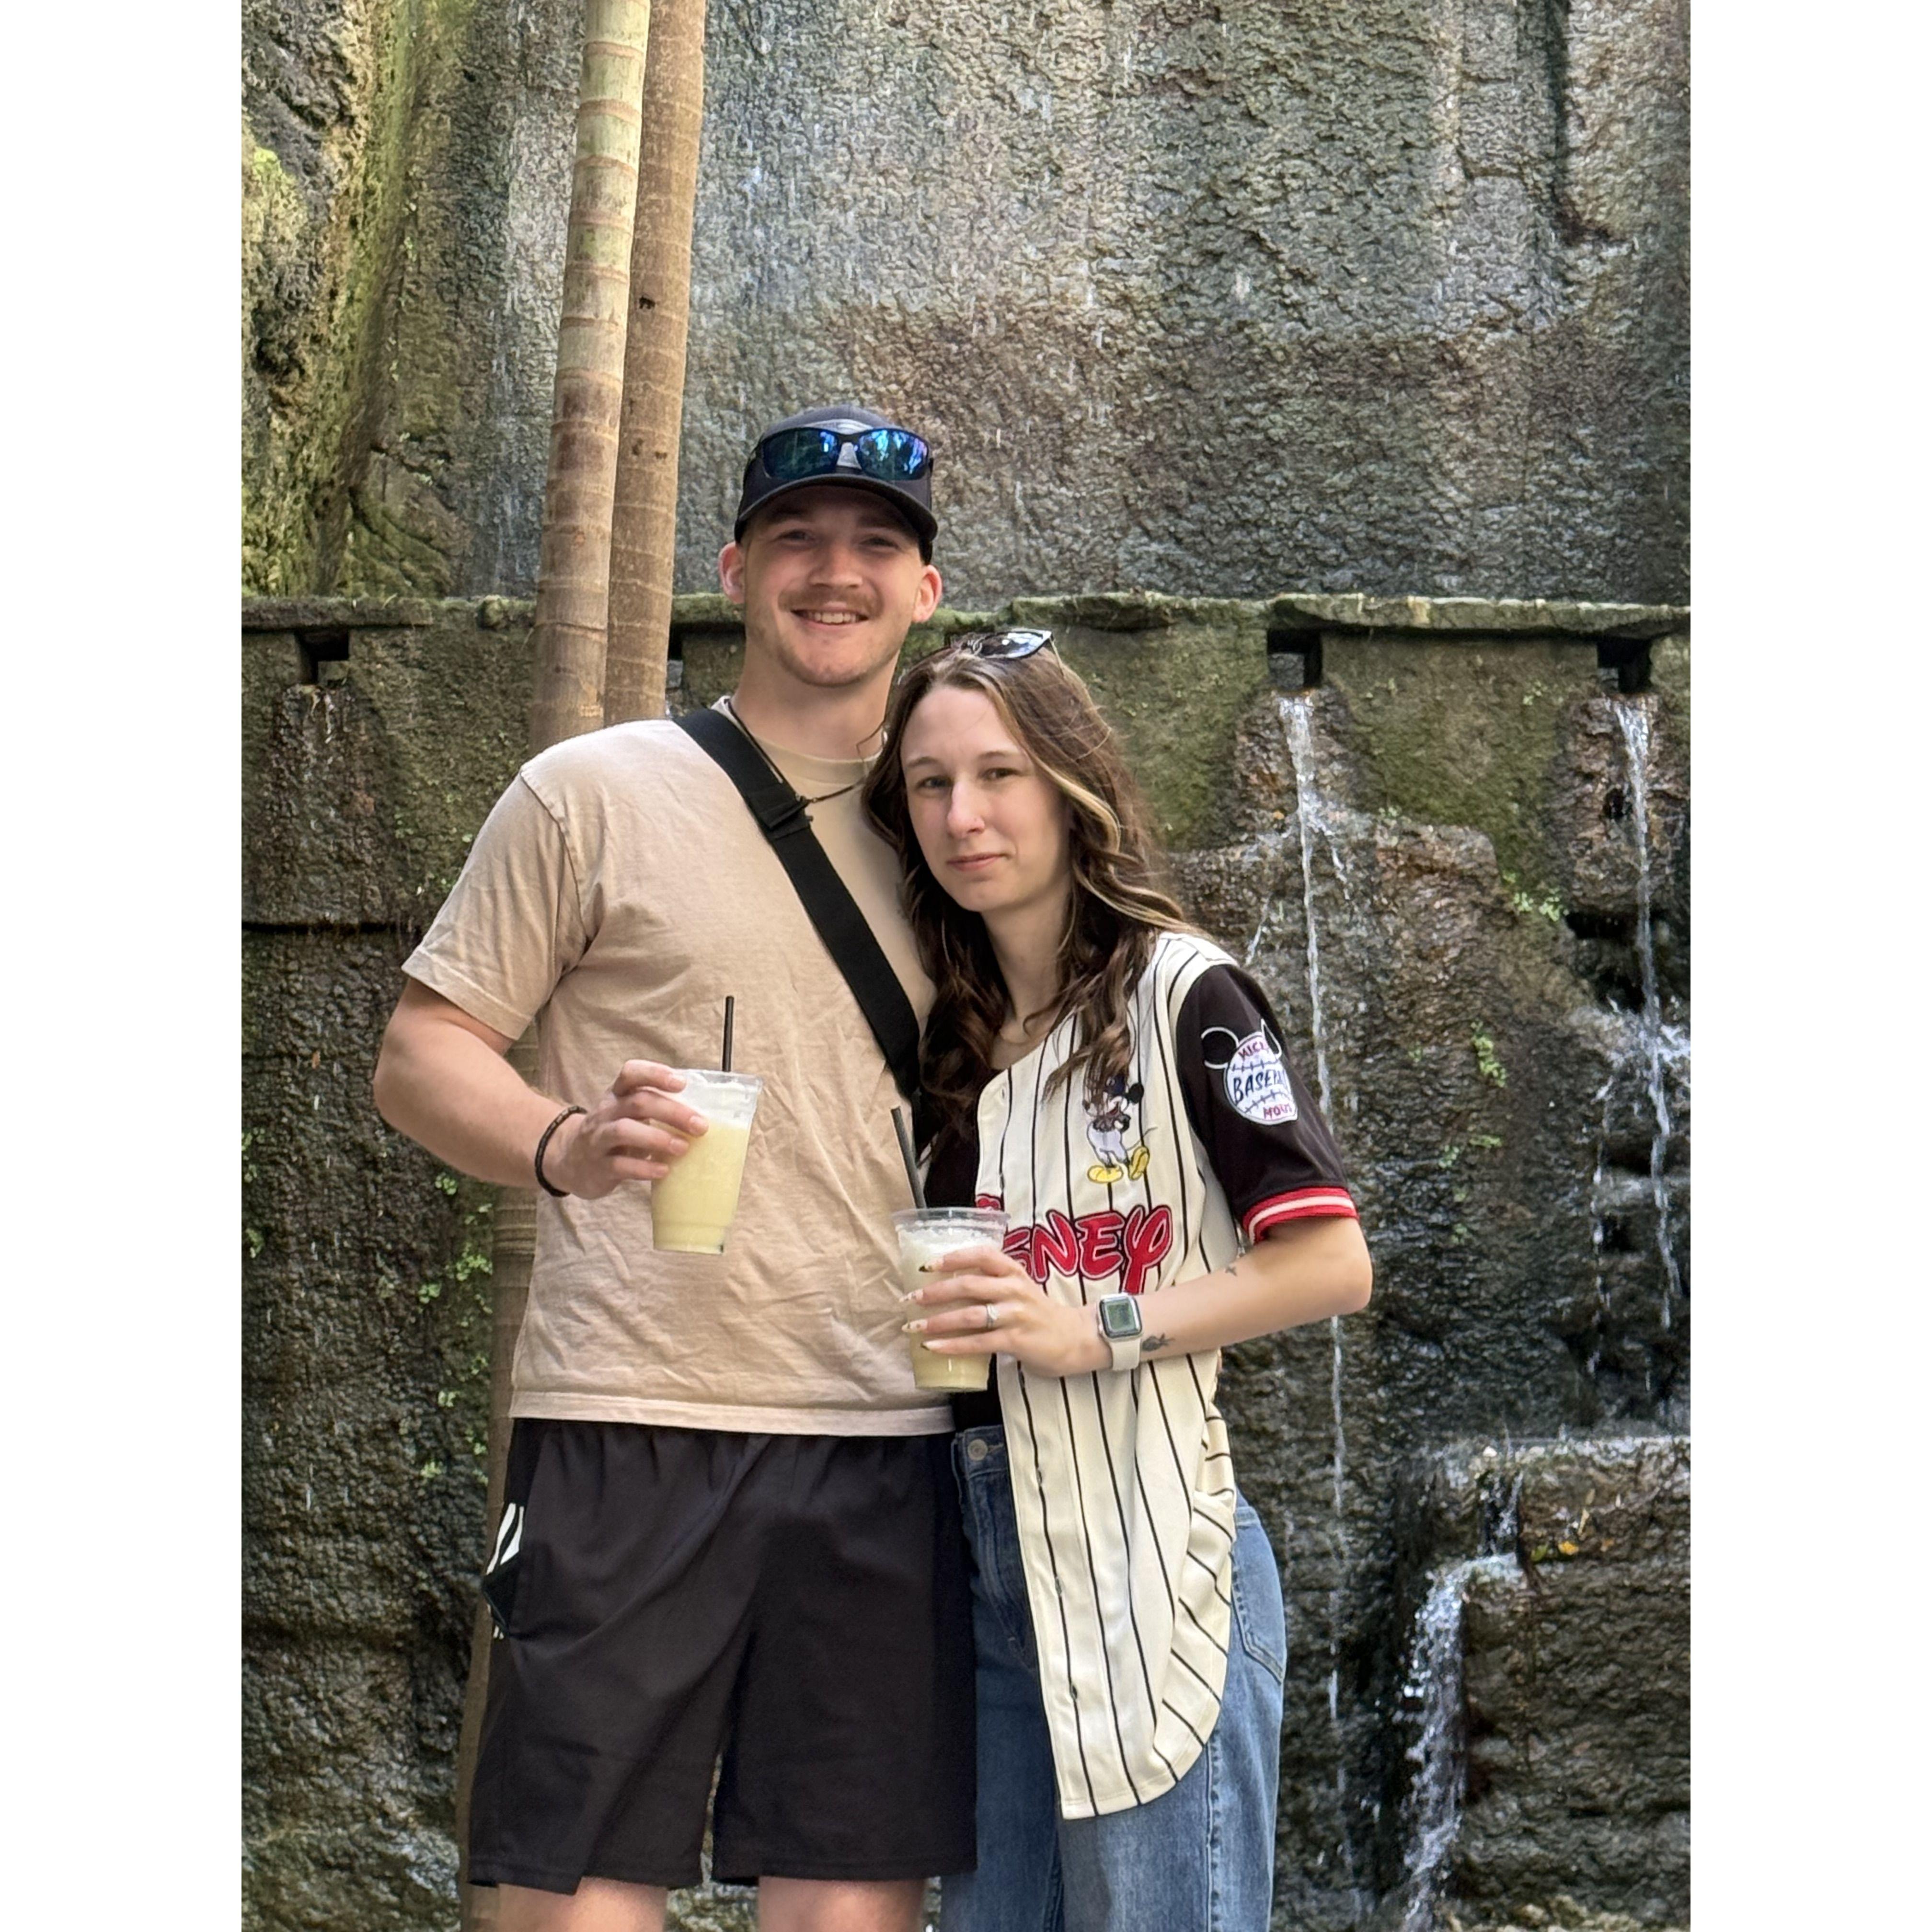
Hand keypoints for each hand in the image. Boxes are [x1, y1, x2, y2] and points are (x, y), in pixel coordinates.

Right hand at [545, 1061, 709, 1199]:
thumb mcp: (628, 1115)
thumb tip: (702, 1116)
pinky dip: (644, 1168)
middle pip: (637, 1102)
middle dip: (672, 1111)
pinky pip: (619, 1165)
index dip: (655, 1074)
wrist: (570, 1160)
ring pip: (624, 1131)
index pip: (631, 1073)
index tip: (681, 1083)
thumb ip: (656, 1110)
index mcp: (617, 1095)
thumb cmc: (614, 1134)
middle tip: (700, 1125)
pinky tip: (664, 1170)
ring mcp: (598, 1139)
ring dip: (657, 1138)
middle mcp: (606, 1112)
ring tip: (683, 1147)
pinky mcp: (597, 1167)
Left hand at [902, 1243, 1110, 1378]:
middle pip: (968, 1284)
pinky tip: (933, 1347)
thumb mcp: (1019, 1288)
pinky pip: (978, 1343)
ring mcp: (1015, 1315)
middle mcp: (1014, 1289)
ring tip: (913, 1326)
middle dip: (935, 1291)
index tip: (928, 1264)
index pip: (982, 1254)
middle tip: (910, 1297)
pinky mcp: (1016, 1341)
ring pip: (969, 1314)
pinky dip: (952, 1345)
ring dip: (937, 1320)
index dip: (954, 1256)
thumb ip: (992, 1283)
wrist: (1075, 1339)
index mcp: (1014, 1272)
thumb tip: (949, 1283)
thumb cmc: (1040, 1313)